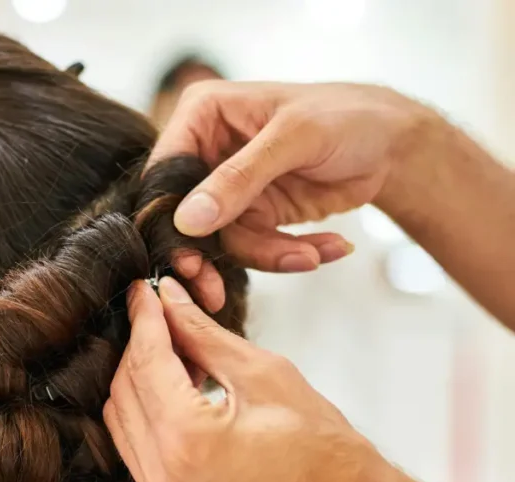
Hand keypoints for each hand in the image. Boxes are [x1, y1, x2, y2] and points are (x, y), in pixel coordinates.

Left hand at [104, 278, 389, 481]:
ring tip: (177, 352)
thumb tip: (168, 298)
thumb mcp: (264, 374)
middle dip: (140, 347)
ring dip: (139, 380)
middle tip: (162, 314)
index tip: (145, 289)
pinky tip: (177, 391)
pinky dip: (146, 414)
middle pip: (124, 391)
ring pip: (122, 421)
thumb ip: (204, 334)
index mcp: (187, 441)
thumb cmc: (325, 449)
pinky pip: (135, 450)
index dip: (145, 319)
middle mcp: (163, 478)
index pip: (145, 362)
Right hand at [157, 82, 430, 296]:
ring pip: (223, 241)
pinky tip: (330, 248)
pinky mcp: (253, 216)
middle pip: (185, 217)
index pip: (164, 173)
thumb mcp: (294, 138)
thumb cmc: (346, 116)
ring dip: (268, 255)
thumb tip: (188, 220)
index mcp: (202, 115)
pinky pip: (255, 249)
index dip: (169, 218)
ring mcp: (227, 188)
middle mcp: (206, 152)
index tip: (186, 258)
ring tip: (314, 255)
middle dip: (210, 256)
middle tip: (215, 291)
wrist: (392, 143)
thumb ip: (239, 178)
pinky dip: (289, 255)